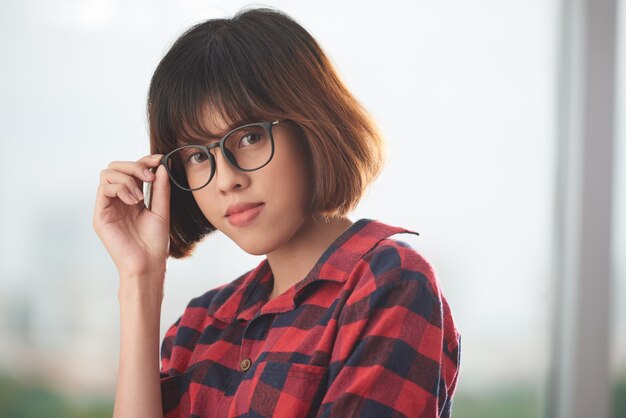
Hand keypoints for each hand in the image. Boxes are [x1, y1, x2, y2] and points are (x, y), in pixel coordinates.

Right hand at [93, 154, 169, 281]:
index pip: (132, 170)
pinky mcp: (100, 215)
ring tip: (140, 196)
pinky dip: (120, 188)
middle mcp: (118, 200)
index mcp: (132, 198)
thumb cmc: (155, 243)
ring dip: (127, 178)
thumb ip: (160, 189)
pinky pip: (104, 189)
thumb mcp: (161, 210)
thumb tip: (161, 167)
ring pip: (108, 174)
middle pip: (116, 167)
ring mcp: (108, 206)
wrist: (148, 264)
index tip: (159, 160)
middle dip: (134, 166)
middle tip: (149, 177)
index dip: (144, 161)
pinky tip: (133, 201)